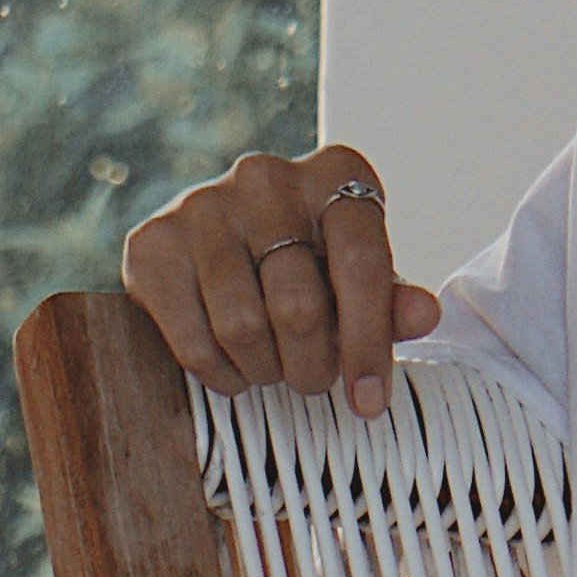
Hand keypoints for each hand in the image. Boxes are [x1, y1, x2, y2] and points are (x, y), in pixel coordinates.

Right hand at [122, 147, 437, 418]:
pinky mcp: (152, 242)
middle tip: (312, 380)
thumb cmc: (311, 264)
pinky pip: (193, 340)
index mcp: (336, 173)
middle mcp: (266, 175)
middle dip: (312, 366)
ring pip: (243, 328)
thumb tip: (425, 315)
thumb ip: (391, 300)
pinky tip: (233, 367)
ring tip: (273, 368)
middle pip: (299, 305)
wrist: (217, 243)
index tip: (369, 403)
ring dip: (266, 371)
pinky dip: (220, 374)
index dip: (368, 343)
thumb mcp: (359, 278)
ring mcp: (203, 204)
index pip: (360, 262)